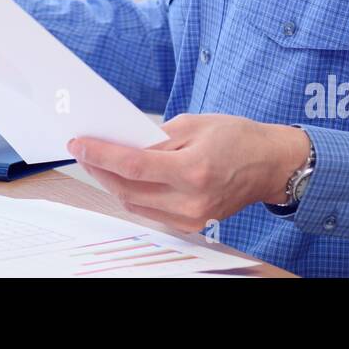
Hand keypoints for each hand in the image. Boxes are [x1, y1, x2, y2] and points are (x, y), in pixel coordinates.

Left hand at [67, 114, 310, 232]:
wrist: (269, 165)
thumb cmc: (236, 138)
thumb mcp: (194, 123)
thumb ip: (155, 137)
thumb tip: (121, 142)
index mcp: (193, 169)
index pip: (133, 165)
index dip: (100, 155)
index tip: (79, 144)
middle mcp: (191, 199)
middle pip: (128, 189)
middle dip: (100, 170)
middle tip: (84, 151)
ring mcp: (192, 217)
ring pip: (135, 204)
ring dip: (112, 184)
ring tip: (100, 163)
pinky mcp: (192, 224)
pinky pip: (150, 212)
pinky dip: (133, 194)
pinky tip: (125, 178)